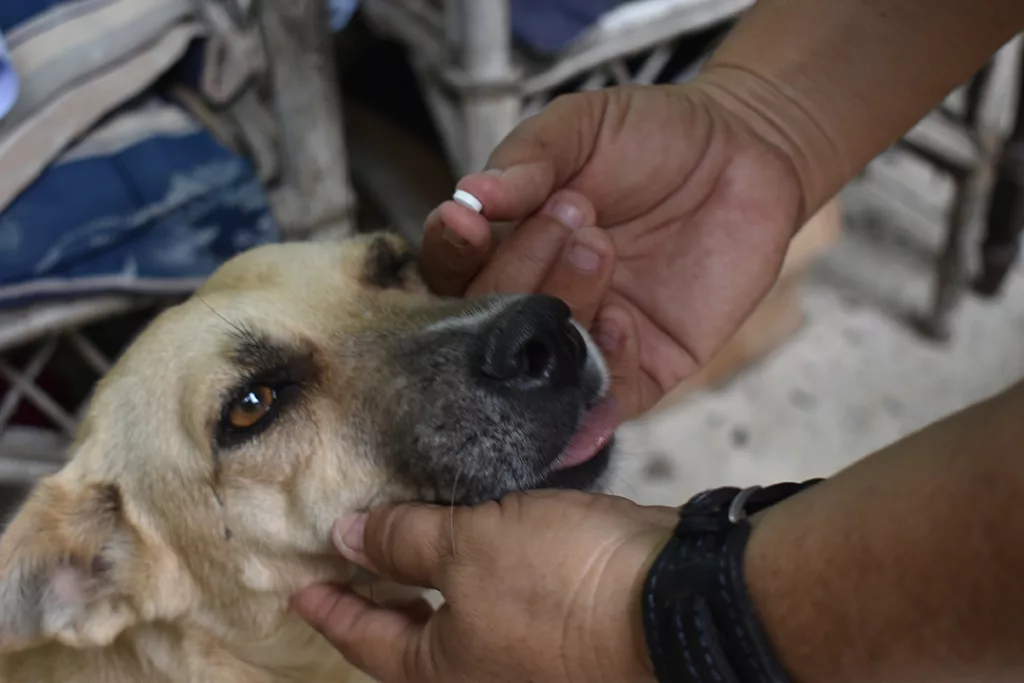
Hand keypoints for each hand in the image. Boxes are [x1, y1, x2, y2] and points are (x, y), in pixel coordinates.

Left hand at [292, 491, 676, 682]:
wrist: (667, 596)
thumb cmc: (554, 584)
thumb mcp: (465, 549)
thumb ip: (401, 542)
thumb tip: (345, 536)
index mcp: (445, 670)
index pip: (366, 641)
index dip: (331, 609)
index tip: (300, 590)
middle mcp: (483, 669)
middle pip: (412, 636)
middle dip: (378, 595)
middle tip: (347, 558)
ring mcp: (527, 648)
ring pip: (460, 610)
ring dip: (429, 573)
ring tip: (405, 531)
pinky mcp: (563, 613)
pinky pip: (502, 589)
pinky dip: (478, 561)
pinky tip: (477, 524)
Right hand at [418, 81, 804, 416]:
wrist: (746, 151)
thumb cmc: (652, 136)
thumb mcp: (581, 128)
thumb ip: (528, 158)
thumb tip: (469, 196)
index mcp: (507, 247)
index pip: (452, 274)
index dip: (450, 256)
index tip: (465, 222)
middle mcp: (539, 302)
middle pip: (487, 326)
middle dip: (518, 273)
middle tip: (572, 213)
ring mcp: (589, 341)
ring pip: (543, 366)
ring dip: (563, 307)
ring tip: (601, 243)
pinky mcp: (645, 370)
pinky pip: (606, 400)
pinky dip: (605, 365)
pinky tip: (624, 317)